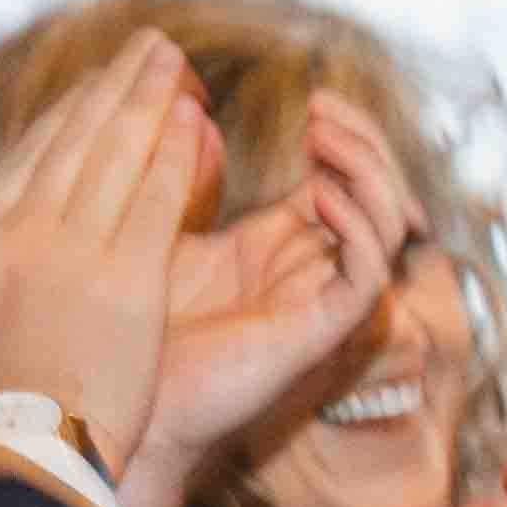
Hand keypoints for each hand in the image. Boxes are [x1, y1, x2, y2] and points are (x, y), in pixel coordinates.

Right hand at [0, 29, 207, 481]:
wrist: (18, 460)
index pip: (28, 161)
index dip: (68, 120)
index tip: (96, 91)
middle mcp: (23, 233)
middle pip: (76, 142)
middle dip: (115, 90)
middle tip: (150, 53)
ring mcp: (75, 252)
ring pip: (116, 157)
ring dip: (148, 103)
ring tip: (175, 65)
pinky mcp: (127, 283)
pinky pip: (155, 202)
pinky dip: (173, 156)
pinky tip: (194, 122)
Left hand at [139, 93, 411, 479]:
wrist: (120, 407)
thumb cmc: (129, 329)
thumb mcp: (151, 228)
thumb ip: (179, 175)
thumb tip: (192, 110)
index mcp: (278, 247)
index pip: (343, 182)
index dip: (344, 137)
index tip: (314, 98)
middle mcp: (310, 272)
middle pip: (377, 200)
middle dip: (365, 146)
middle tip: (324, 110)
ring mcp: (317, 301)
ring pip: (386, 232)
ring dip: (367, 176)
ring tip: (323, 139)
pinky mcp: (319, 333)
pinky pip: (366, 278)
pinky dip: (359, 230)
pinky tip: (323, 195)